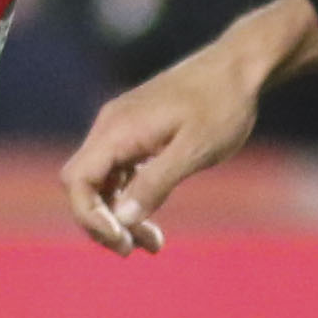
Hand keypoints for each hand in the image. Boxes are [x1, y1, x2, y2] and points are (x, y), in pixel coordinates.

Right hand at [58, 0, 317, 253]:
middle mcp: (112, 127)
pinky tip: (155, 223)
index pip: (77, 180)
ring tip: (153, 245)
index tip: (121, 238)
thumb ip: (156, 184)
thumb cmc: (223, 106)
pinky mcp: (137, 133)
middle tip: (132, 249)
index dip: (90, 216)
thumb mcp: (194, 149)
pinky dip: (132, 199)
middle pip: (83, 185)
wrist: (240, 67)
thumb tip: (123, 220)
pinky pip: (121, 173)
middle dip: (102, 222)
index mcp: (119, 129)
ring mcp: (123, 129)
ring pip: (103, 183)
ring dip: (120, 216)